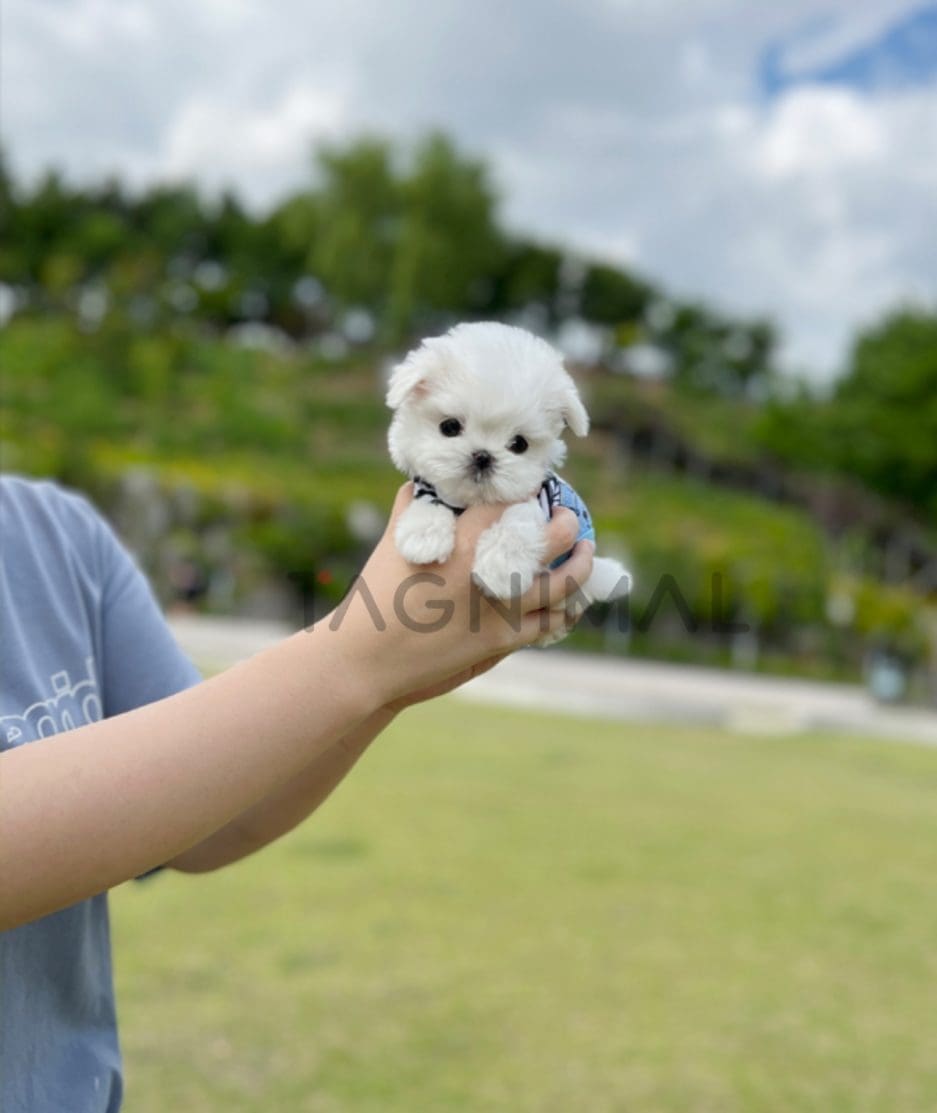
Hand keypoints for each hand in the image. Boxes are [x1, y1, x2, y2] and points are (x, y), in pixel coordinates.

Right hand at [324, 483, 593, 708]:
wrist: (368, 660)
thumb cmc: (375, 599)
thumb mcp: (394, 545)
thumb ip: (414, 510)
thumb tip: (426, 483)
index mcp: (462, 542)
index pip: (509, 503)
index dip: (529, 490)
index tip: (537, 486)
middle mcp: (488, 573)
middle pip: (548, 540)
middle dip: (564, 523)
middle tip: (566, 517)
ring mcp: (500, 610)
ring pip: (561, 583)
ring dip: (580, 564)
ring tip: (586, 550)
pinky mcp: (502, 641)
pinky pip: (549, 623)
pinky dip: (566, 609)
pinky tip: (572, 601)